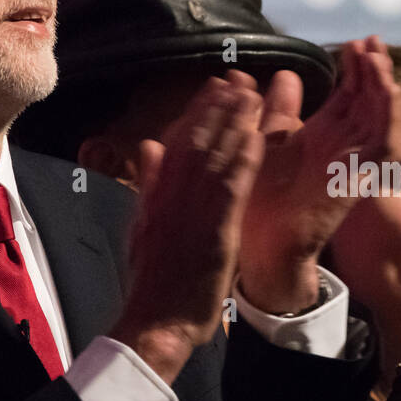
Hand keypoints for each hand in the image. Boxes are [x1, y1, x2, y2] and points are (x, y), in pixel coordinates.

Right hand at [109, 77, 264, 379]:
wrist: (156, 323)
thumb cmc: (154, 283)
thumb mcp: (143, 228)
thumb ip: (149, 186)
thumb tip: (148, 146)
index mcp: (156, 196)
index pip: (178, 143)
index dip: (197, 111)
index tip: (214, 85)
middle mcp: (172, 198)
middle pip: (196, 141)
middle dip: (218, 107)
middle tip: (238, 77)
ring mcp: (192, 214)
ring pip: (214, 158)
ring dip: (235, 124)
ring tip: (252, 94)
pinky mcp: (213, 234)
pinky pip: (230, 191)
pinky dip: (243, 162)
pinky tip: (258, 138)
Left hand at [236, 36, 395, 312]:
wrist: (258, 242)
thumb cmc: (260, 198)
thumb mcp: (267, 141)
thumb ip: (278, 110)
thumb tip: (284, 75)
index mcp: (322, 137)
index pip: (349, 96)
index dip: (355, 70)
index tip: (356, 42)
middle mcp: (342, 147)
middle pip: (369, 101)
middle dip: (374, 70)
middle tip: (372, 41)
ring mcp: (352, 163)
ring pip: (379, 118)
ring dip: (382, 86)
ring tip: (377, 57)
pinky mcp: (356, 178)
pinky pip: (380, 145)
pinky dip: (384, 116)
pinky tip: (383, 90)